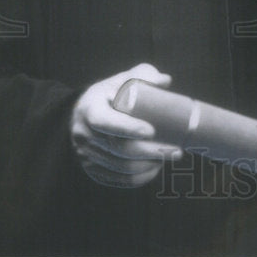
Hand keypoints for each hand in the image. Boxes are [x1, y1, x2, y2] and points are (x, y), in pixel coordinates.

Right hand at [70, 63, 181, 187]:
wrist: (82, 114)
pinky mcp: (92, 169)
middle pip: (118, 149)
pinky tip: (154, 170)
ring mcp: (86, 155)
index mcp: (90, 108)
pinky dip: (137, 178)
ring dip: (148, 166)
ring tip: (169, 158)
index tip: (152, 130)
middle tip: (175, 150)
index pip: (105, 122)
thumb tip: (165, 80)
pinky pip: (116, 179)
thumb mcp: (122, 80)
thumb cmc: (109, 94)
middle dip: (150, 151)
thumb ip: (143, 76)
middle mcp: (84, 134)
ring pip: (119, 167)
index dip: (128, 128)